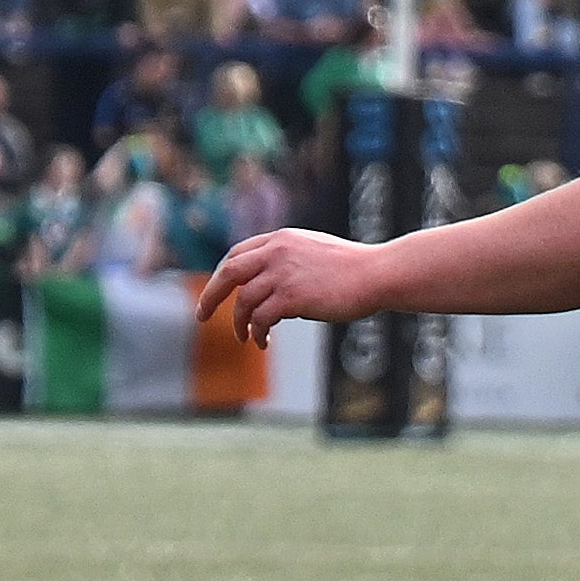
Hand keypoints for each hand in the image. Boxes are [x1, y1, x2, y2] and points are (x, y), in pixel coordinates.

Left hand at [204, 229, 376, 350]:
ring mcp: (282, 274)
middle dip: (211, 296)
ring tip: (245, 338)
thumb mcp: (313, 252)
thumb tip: (272, 289)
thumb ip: (289, 261)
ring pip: (244, 301)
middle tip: (202, 315)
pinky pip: (261, 318)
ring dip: (239, 323)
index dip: (224, 274)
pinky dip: (257, 332)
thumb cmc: (353, 268)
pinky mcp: (292, 297)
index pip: (237, 253)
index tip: (219, 291)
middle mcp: (276, 252)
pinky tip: (262, 341)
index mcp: (280, 239)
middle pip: (228, 273)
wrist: (377, 273)